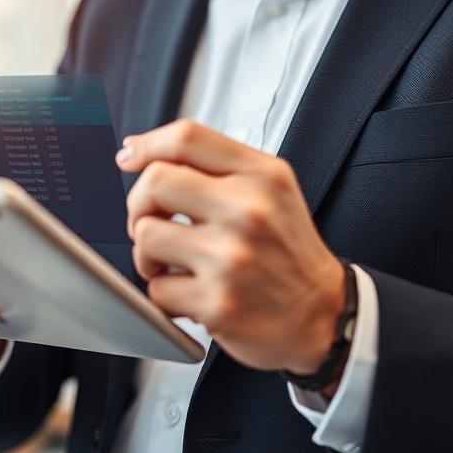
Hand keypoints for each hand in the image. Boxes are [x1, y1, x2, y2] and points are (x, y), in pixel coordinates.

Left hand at [116, 120, 346, 379]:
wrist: (323, 314)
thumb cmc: (287, 251)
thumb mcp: (271, 190)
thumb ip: (215, 166)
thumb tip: (139, 152)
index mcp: (261, 176)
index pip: (187, 138)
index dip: (146, 144)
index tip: (129, 157)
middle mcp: (248, 211)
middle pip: (154, 182)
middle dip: (140, 204)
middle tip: (153, 222)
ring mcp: (231, 257)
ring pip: (145, 235)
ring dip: (148, 254)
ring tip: (172, 263)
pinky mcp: (217, 303)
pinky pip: (156, 289)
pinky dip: (165, 294)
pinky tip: (190, 292)